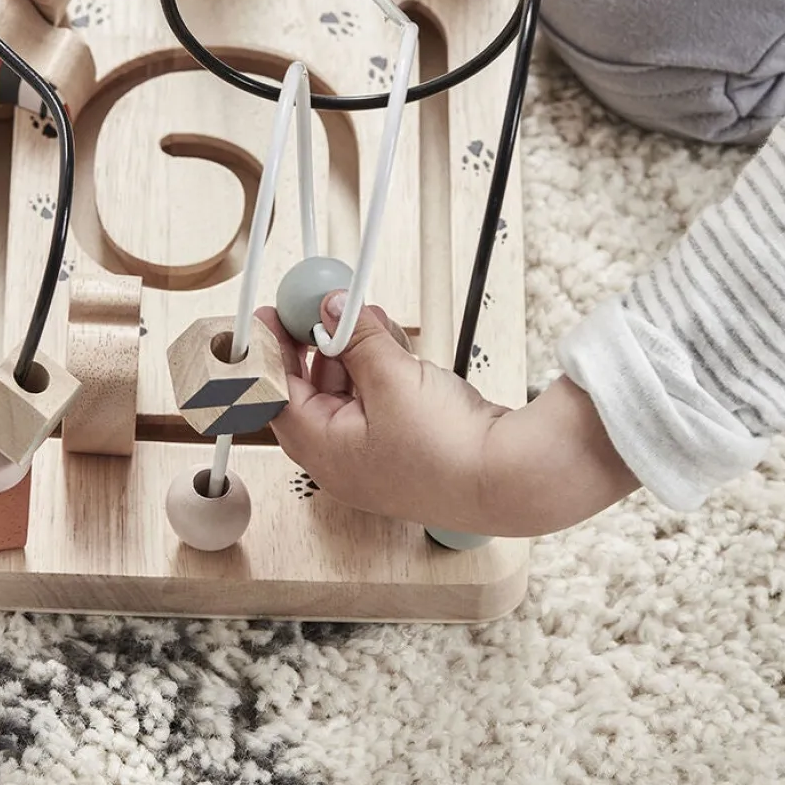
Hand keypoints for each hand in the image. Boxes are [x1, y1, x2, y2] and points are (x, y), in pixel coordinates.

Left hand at [260, 293, 638, 537]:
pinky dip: (380, 369)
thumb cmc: (448, 451)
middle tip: (318, 306)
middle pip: (313, 392)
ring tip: (361, 315)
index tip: (271, 316)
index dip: (271, 352)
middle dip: (317, 345)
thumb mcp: (391, 378)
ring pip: (350, 393)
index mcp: (325, 453)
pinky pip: (380, 401)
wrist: (513, 478)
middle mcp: (345, 461)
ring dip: (353, 352)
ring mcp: (378, 456)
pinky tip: (389, 340)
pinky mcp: (409, 446)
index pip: (277, 396)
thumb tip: (330, 308)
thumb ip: (355, 338)